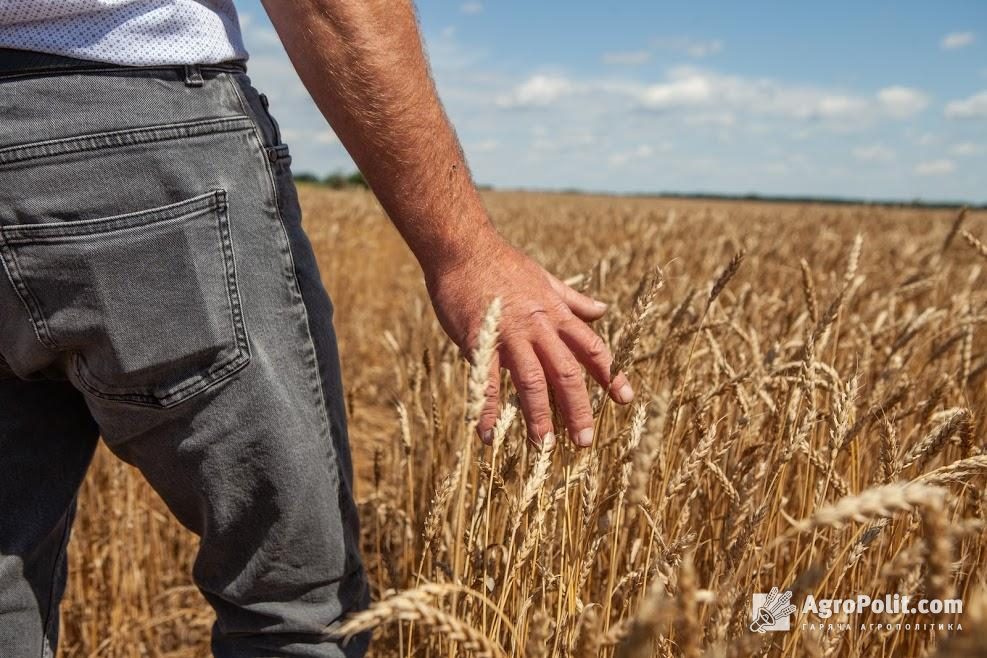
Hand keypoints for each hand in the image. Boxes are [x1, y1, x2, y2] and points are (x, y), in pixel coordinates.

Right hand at [425, 231, 634, 447]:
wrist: (463, 248)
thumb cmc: (502, 264)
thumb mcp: (545, 279)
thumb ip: (573, 299)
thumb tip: (602, 309)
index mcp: (555, 314)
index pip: (591, 348)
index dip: (610, 374)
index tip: (625, 399)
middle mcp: (538, 327)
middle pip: (566, 373)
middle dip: (578, 409)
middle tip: (585, 441)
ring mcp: (509, 335)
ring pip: (532, 382)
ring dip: (539, 417)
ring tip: (545, 447)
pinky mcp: (479, 340)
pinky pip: (486, 381)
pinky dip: (488, 410)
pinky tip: (488, 435)